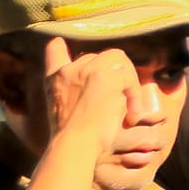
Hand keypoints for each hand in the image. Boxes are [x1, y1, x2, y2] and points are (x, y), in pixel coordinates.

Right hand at [43, 37, 136, 155]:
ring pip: (117, 59)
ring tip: (129, 109)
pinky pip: (128, 76)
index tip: (62, 44)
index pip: (54, 50)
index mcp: (56, 79)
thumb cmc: (75, 140)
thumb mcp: (69, 114)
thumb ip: (78, 97)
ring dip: (128, 82)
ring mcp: (86, 71)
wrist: (74, 145)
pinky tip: (132, 114)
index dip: (61, 47)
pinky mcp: (105, 77)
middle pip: (99, 56)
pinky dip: (134, 94)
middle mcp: (69, 70)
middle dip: (115, 76)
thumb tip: (102, 94)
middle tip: (122, 104)